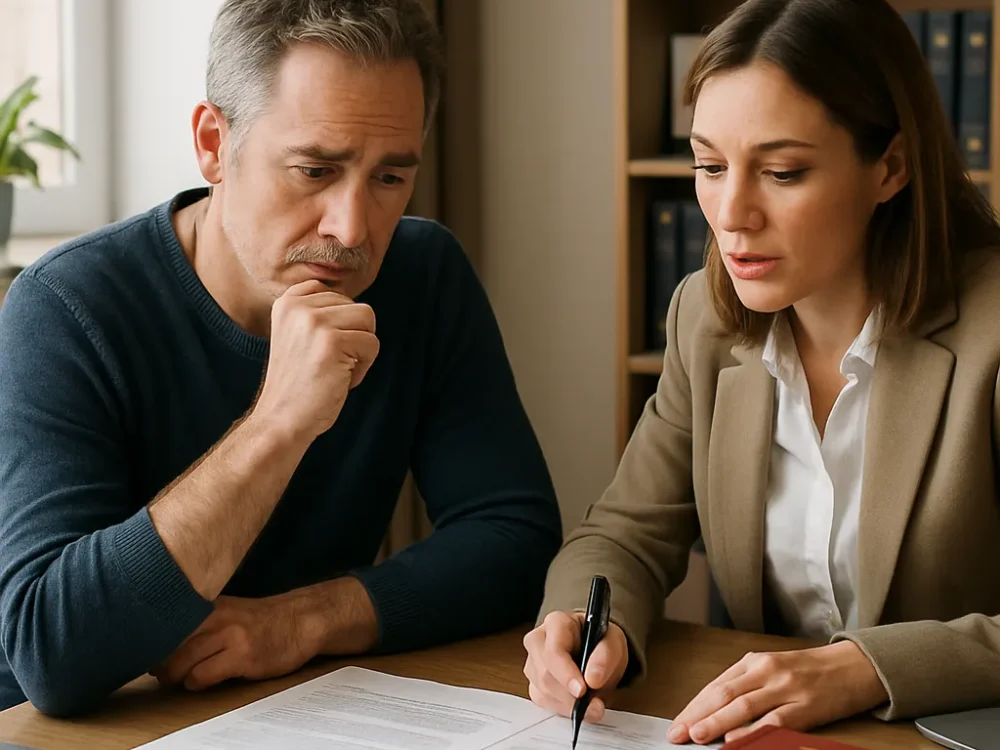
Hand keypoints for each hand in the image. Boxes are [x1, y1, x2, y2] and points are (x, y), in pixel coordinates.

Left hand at [151, 593, 318, 691]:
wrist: (301, 620)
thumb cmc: (262, 620)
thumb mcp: (228, 610)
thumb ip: (200, 620)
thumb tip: (163, 638)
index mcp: (210, 604)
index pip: (167, 621)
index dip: (153, 640)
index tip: (148, 651)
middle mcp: (217, 616)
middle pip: (169, 643)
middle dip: (159, 663)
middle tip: (160, 671)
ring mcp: (231, 636)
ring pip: (182, 661)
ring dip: (175, 675)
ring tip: (179, 678)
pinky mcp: (243, 656)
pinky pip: (203, 675)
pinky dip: (196, 683)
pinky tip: (201, 681)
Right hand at [253, 280, 378, 441]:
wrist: (282, 419)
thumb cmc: (299, 382)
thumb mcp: (298, 335)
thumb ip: (320, 312)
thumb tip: (357, 304)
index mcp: (288, 302)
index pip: (336, 292)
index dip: (341, 323)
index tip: (323, 348)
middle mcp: (298, 306)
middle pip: (356, 305)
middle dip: (353, 336)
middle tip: (330, 363)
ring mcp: (314, 322)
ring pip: (368, 319)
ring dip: (362, 349)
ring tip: (338, 369)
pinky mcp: (331, 342)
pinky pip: (372, 344)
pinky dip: (364, 367)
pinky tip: (341, 380)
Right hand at [522, 611, 628, 723]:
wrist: (596, 652)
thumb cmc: (600, 641)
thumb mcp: (613, 642)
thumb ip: (606, 656)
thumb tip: (593, 678)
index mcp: (556, 623)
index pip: (554, 650)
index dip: (566, 673)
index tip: (583, 690)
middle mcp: (538, 641)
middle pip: (545, 674)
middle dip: (570, 695)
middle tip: (595, 705)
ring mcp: (533, 663)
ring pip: (543, 691)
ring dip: (569, 704)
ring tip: (592, 704)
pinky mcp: (534, 684)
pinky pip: (545, 703)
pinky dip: (564, 709)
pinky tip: (578, 704)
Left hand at [667, 641, 889, 744]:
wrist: (853, 666)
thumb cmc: (809, 671)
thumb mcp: (772, 669)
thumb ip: (745, 686)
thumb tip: (712, 711)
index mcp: (754, 662)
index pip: (715, 686)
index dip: (693, 706)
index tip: (676, 724)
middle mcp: (766, 671)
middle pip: (724, 694)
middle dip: (697, 715)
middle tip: (677, 733)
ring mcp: (786, 688)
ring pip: (744, 707)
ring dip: (718, 723)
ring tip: (697, 736)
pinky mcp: (804, 707)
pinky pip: (774, 722)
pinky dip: (753, 732)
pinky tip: (736, 741)